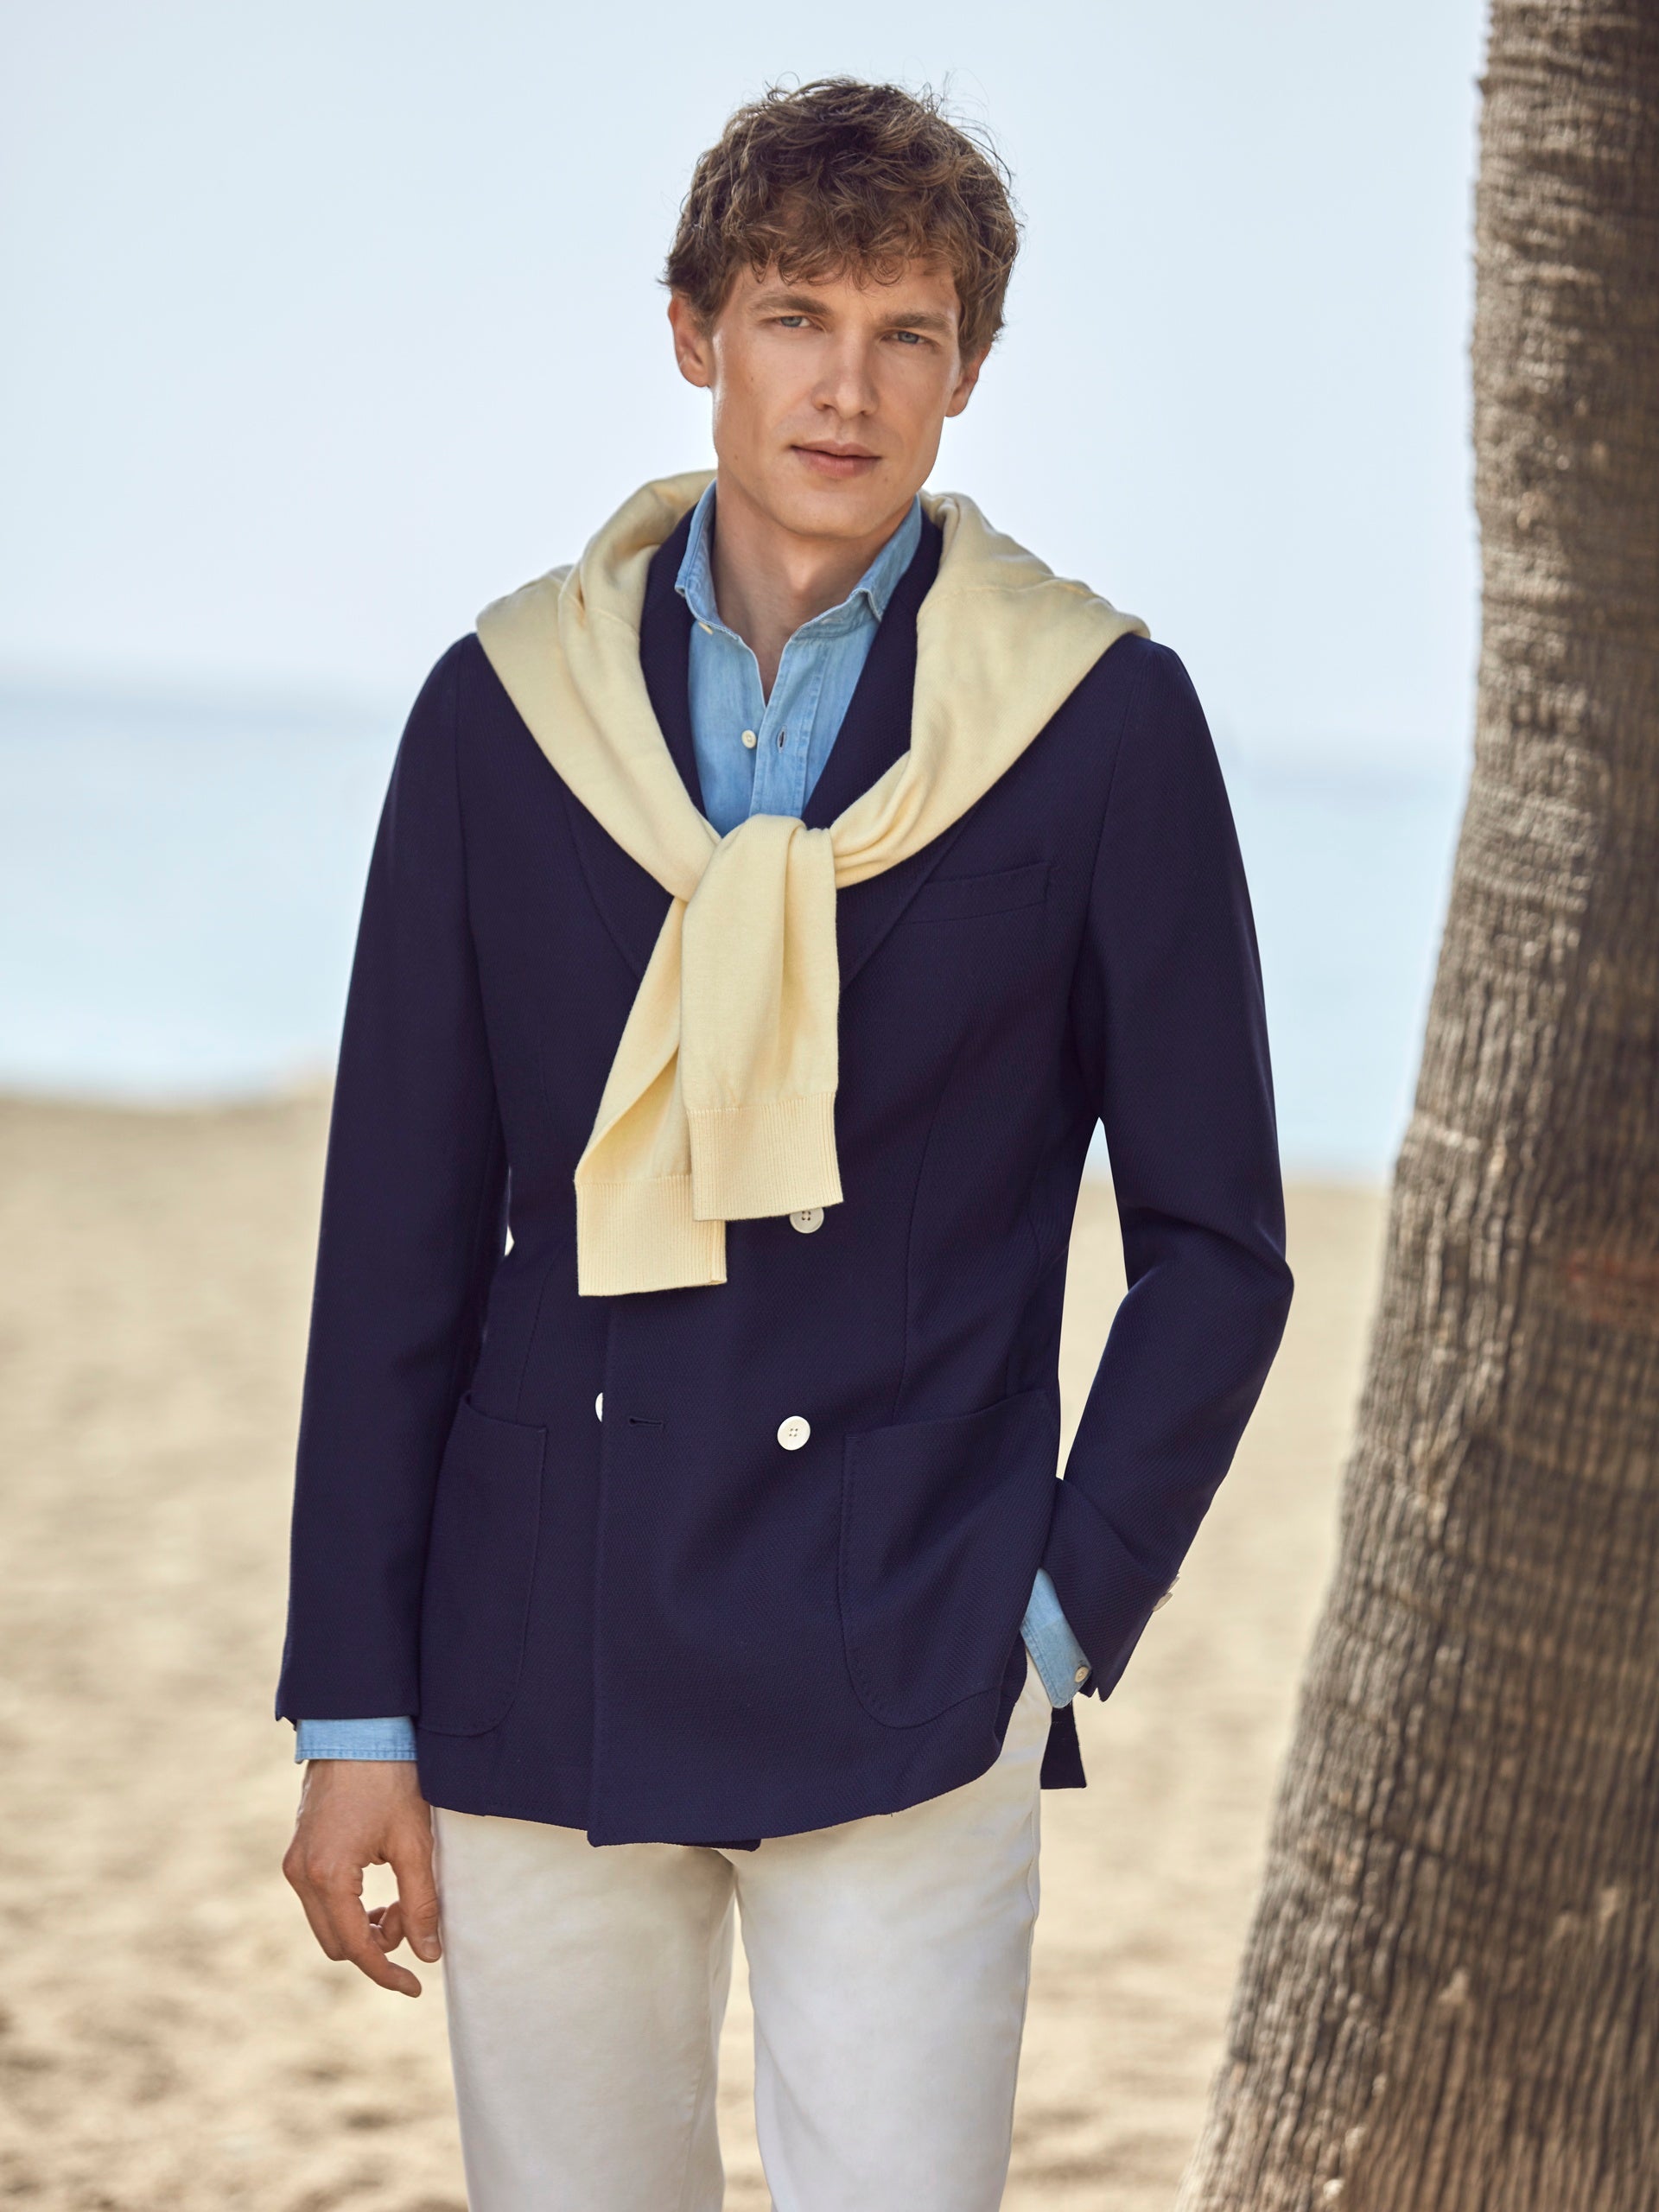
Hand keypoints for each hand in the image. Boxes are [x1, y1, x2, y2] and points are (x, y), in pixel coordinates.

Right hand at [283, 1759, 440, 1996]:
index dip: (387, 1973)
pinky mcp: (298, 1853)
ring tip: (402, 1899)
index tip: (416, 1986)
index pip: (357, 1948)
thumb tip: (428, 1954)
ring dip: (364, 1927)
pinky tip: (381, 1887)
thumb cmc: (390, 1779)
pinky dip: (350, 1907)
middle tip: (414, 1916)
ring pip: (327, 1924)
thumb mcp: (414, 1841)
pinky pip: (320, 1901)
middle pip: (337, 1944)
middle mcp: (301, 1875)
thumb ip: (421, 1902)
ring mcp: (295, 1864)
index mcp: (328, 1876)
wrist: (358, 1728)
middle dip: (377, 1945)